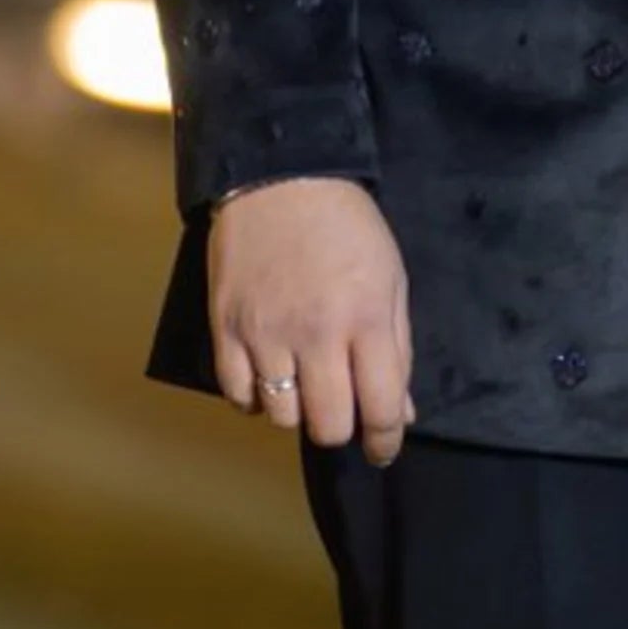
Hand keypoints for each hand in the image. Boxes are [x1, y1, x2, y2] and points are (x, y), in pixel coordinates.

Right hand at [206, 177, 414, 457]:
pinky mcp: (225, 326)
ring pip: (279, 416)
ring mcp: (264, 332)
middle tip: (343, 413)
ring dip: (296, 412)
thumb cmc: (348, 228)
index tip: (383, 449)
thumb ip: (397, 349)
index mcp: (365, 320)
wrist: (280, 179)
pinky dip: (253, 398)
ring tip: (304, 388)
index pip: (381, 407)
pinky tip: (267, 379)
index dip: (385, 440)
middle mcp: (315, 334)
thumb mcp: (391, 280)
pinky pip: (237, 392)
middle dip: (341, 430)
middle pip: (327, 424)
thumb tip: (402, 411)